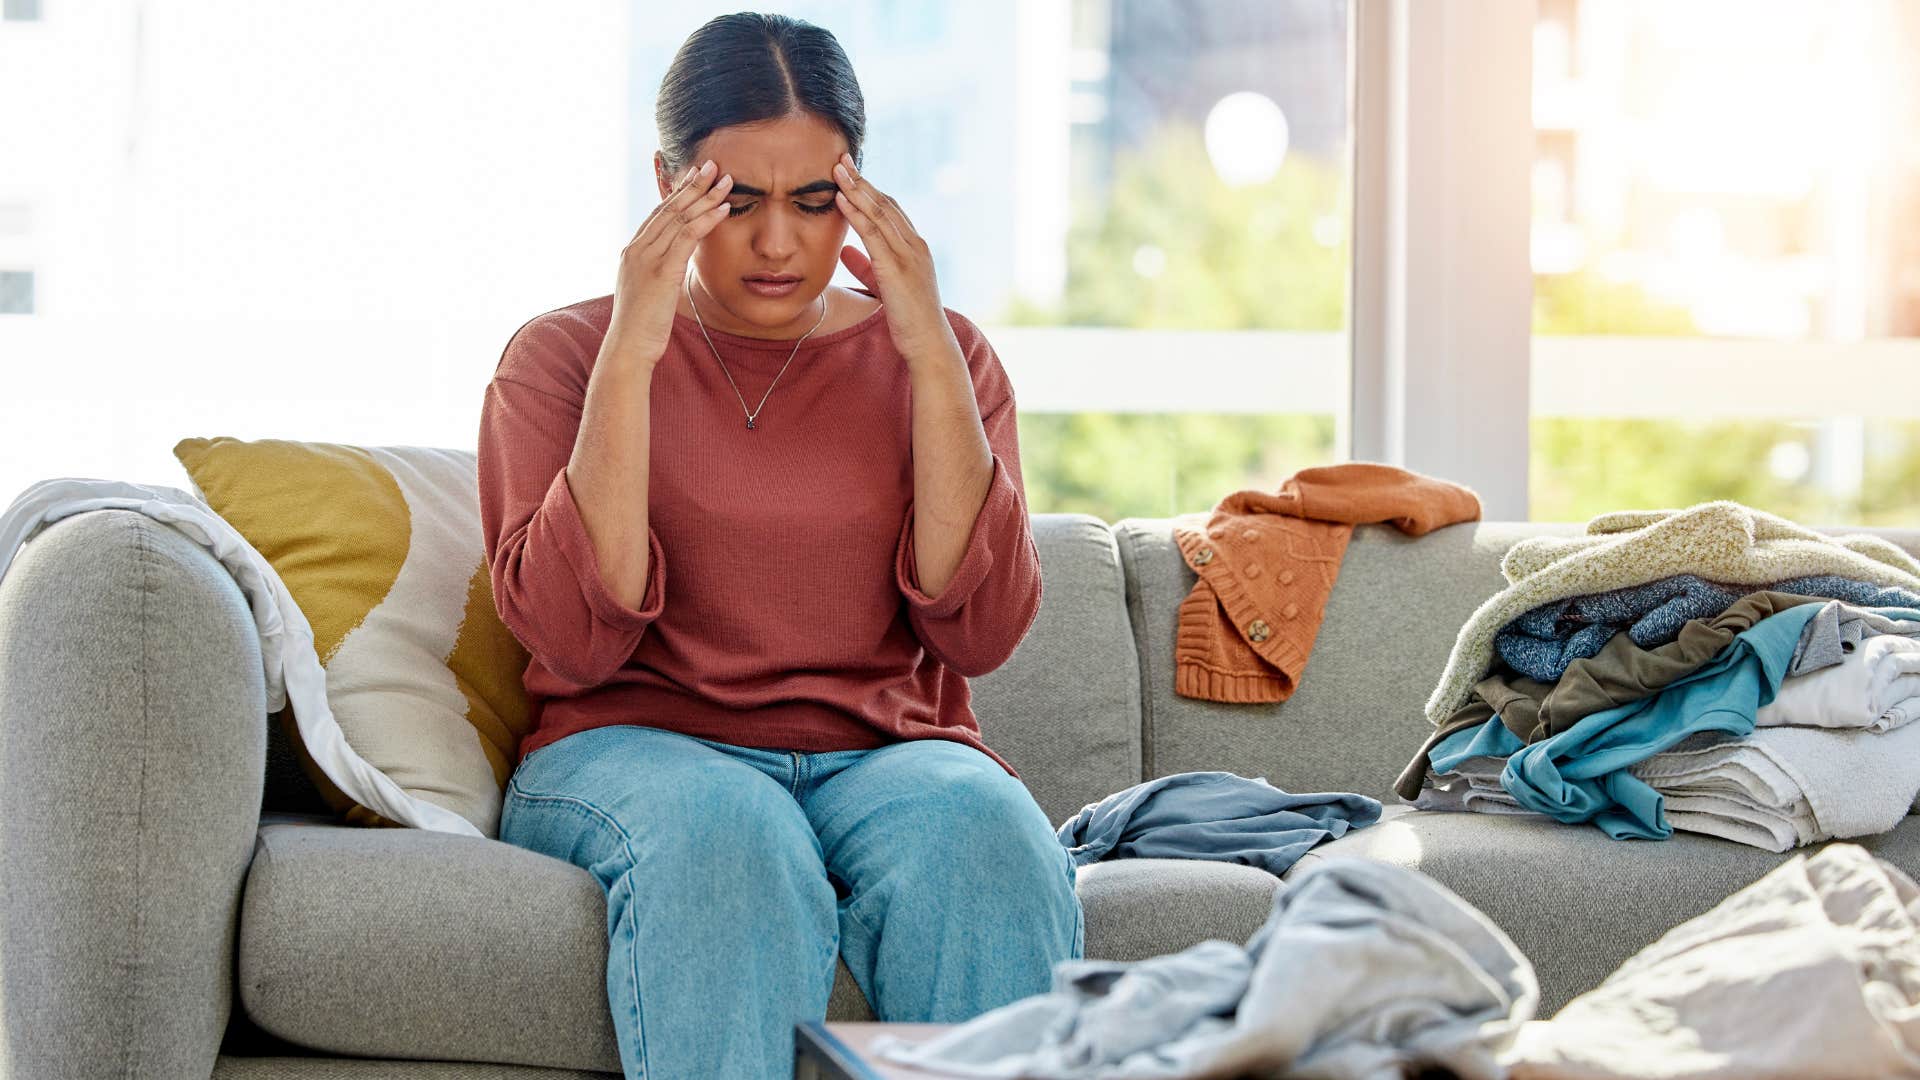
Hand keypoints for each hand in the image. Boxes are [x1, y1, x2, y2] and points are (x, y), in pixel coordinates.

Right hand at [605, 160, 734, 366]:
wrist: (628, 348)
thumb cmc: (640, 329)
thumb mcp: (648, 295)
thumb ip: (658, 275)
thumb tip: (671, 270)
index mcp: (633, 252)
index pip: (658, 214)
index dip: (678, 194)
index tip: (695, 177)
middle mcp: (637, 248)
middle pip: (669, 208)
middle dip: (693, 185)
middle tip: (713, 165)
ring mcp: (647, 258)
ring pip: (680, 217)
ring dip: (706, 196)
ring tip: (726, 180)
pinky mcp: (661, 270)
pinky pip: (687, 236)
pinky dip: (707, 219)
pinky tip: (724, 208)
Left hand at [833, 153, 960, 362]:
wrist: (929, 343)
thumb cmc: (909, 320)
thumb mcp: (884, 287)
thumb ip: (866, 266)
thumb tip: (844, 250)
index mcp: (915, 248)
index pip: (891, 210)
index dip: (870, 190)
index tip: (850, 173)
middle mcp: (915, 245)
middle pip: (885, 203)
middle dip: (862, 180)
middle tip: (841, 159)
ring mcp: (908, 254)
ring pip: (879, 212)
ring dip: (856, 189)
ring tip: (837, 170)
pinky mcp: (896, 268)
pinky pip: (873, 233)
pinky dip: (856, 213)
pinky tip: (842, 199)